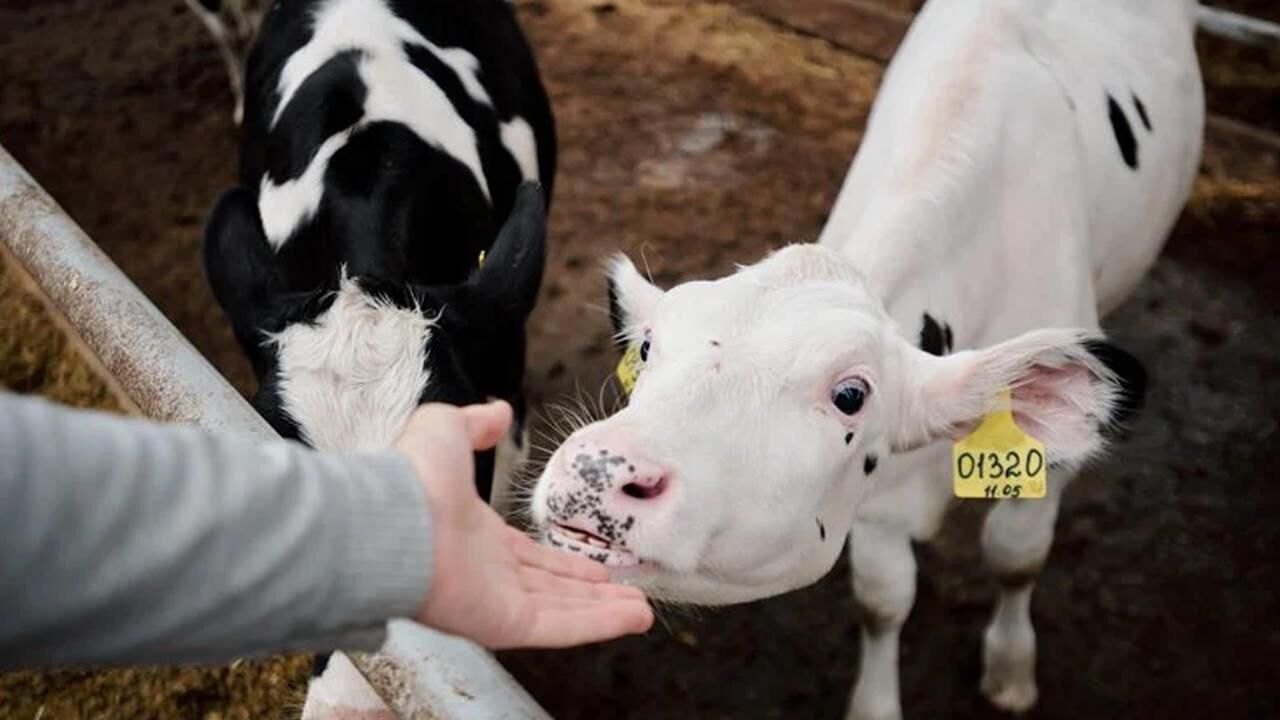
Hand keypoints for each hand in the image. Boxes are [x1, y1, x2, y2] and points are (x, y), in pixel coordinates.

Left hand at [394, 401, 652, 648]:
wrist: (392, 516)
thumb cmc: (414, 475)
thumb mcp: (447, 429)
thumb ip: (477, 423)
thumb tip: (499, 411)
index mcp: (475, 538)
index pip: (528, 558)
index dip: (564, 562)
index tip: (595, 565)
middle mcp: (487, 575)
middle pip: (552, 589)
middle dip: (591, 593)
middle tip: (627, 592)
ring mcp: (496, 602)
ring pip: (563, 611)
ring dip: (604, 612)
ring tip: (644, 612)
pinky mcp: (503, 623)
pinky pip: (559, 627)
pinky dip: (598, 625)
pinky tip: (633, 617)